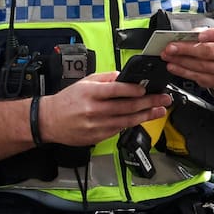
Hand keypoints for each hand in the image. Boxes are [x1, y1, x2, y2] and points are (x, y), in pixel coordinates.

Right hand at [39, 72, 170, 146]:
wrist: (50, 121)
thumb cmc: (67, 101)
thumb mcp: (84, 83)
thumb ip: (105, 79)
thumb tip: (124, 76)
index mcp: (90, 94)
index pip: (115, 90)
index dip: (133, 90)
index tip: (146, 88)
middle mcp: (94, 110)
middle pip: (126, 107)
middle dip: (148, 103)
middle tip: (163, 100)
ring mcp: (96, 126)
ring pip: (126, 121)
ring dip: (145, 115)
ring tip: (159, 111)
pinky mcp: (97, 137)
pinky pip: (118, 130)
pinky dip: (131, 124)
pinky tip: (141, 119)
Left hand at [162, 23, 213, 90]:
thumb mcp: (211, 34)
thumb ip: (199, 33)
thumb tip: (182, 37)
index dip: (213, 34)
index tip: (199, 36)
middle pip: (208, 51)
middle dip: (186, 49)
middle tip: (171, 47)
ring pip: (200, 65)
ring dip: (180, 60)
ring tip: (168, 56)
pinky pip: (196, 76)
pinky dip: (181, 71)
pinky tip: (173, 66)